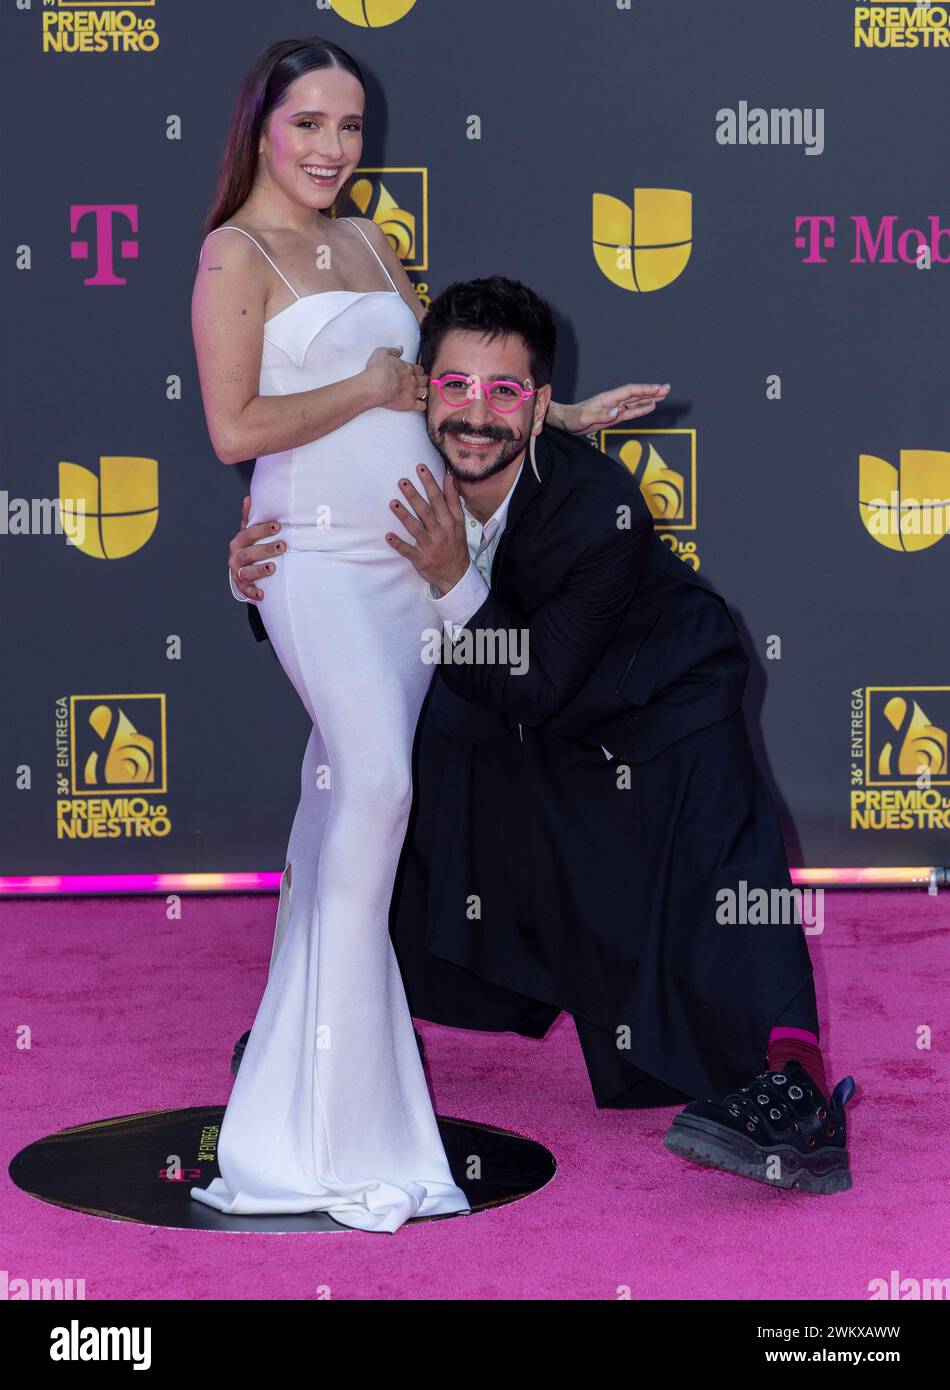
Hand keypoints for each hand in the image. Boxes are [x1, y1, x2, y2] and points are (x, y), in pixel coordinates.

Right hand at [229, 495, 282, 600]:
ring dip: (259, 570)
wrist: (242, 569)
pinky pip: (245, 590)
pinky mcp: (240, 585)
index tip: (278, 526)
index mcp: (239, 541)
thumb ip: (250, 518)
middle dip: (266, 549)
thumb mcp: (249, 533)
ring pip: (246, 571)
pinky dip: (253, 593)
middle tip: (282, 546)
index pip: (249, 533)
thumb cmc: (250, 547)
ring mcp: (237, 571)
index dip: (263, 529)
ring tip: (272, 568)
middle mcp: (236, 556)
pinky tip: (262, 595)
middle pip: (249, 552)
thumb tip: (249, 497)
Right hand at [364, 346, 428, 412]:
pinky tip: (418, 404)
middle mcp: (413, 380)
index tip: (415, 373)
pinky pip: (422, 406)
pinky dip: (422, 405)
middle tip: (418, 383)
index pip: (420, 369)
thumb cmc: (377, 370)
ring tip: (418, 394)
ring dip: (423, 392)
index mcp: (408, 368)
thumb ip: (393, 351)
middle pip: (425, 380)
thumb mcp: (382, 353)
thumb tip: (400, 349)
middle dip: (422, 381)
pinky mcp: (410, 404)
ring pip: (425, 392)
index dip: (418, 371)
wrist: (376, 386)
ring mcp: (413, 392)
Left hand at [384, 465, 469, 591]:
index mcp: (449, 521)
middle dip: (414, 496)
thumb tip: (449, 478)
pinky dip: (398, 544)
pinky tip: (388, 536)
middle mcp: (439, 532)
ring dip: (404, 516)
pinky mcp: (421, 559)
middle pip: (425, 511)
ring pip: (415, 529)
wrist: (457, 574)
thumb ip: (453, 500)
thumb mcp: (459, 522)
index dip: (429, 483)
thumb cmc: (455, 544)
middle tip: (402, 481)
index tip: (420, 468)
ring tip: (392, 503)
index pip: (438, 499)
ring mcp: (429, 546)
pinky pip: (408, 551)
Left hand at [555, 383, 670, 433]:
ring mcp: (614, 408)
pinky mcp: (613, 416)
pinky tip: (651, 406)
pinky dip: (641, 409)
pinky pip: (630, 412)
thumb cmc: (572, 419)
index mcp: (607, 399)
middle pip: (636, 394)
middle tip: (668, 388)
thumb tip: (617, 412)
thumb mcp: (584, 418)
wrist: (564, 421)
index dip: (644, 390)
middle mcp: (613, 401)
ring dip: (650, 398)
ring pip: (635, 401)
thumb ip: (601, 415)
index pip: (630, 392)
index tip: (658, 389)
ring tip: (664, 394)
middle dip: (652, 391)